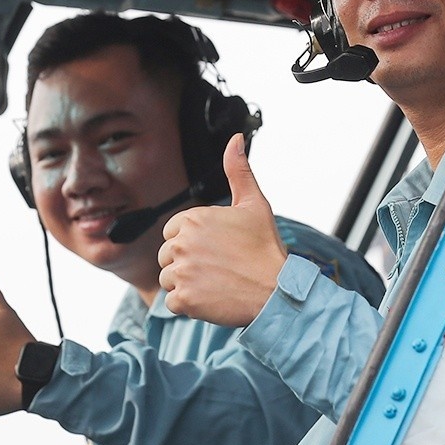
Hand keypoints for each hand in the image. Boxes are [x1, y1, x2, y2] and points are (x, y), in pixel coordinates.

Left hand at [157, 135, 287, 326]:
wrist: (276, 291)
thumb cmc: (266, 248)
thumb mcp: (254, 204)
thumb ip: (238, 170)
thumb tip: (235, 139)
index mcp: (193, 219)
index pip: (173, 232)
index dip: (192, 242)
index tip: (214, 250)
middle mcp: (182, 243)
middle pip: (167, 256)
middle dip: (186, 263)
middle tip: (217, 268)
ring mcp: (181, 272)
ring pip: (167, 279)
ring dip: (186, 284)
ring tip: (215, 283)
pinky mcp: (183, 299)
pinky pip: (171, 302)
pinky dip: (188, 304)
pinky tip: (211, 297)